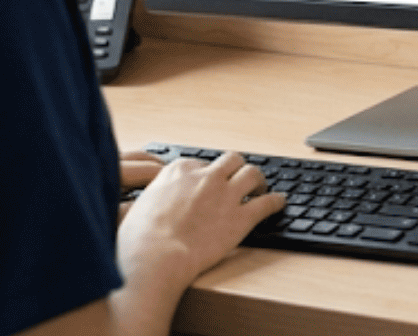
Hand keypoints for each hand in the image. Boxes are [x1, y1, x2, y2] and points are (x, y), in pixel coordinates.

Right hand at [115, 151, 284, 299]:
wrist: (156, 258)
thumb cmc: (139, 239)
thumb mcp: (138, 207)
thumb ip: (154, 198)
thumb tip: (152, 203)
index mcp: (179, 171)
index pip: (202, 163)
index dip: (208, 174)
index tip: (209, 183)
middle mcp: (206, 177)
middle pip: (232, 160)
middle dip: (237, 169)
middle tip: (239, 180)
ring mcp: (227, 195)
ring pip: (253, 173)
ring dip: (259, 180)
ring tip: (260, 188)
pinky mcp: (242, 217)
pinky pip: (268, 203)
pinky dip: (276, 201)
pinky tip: (279, 203)